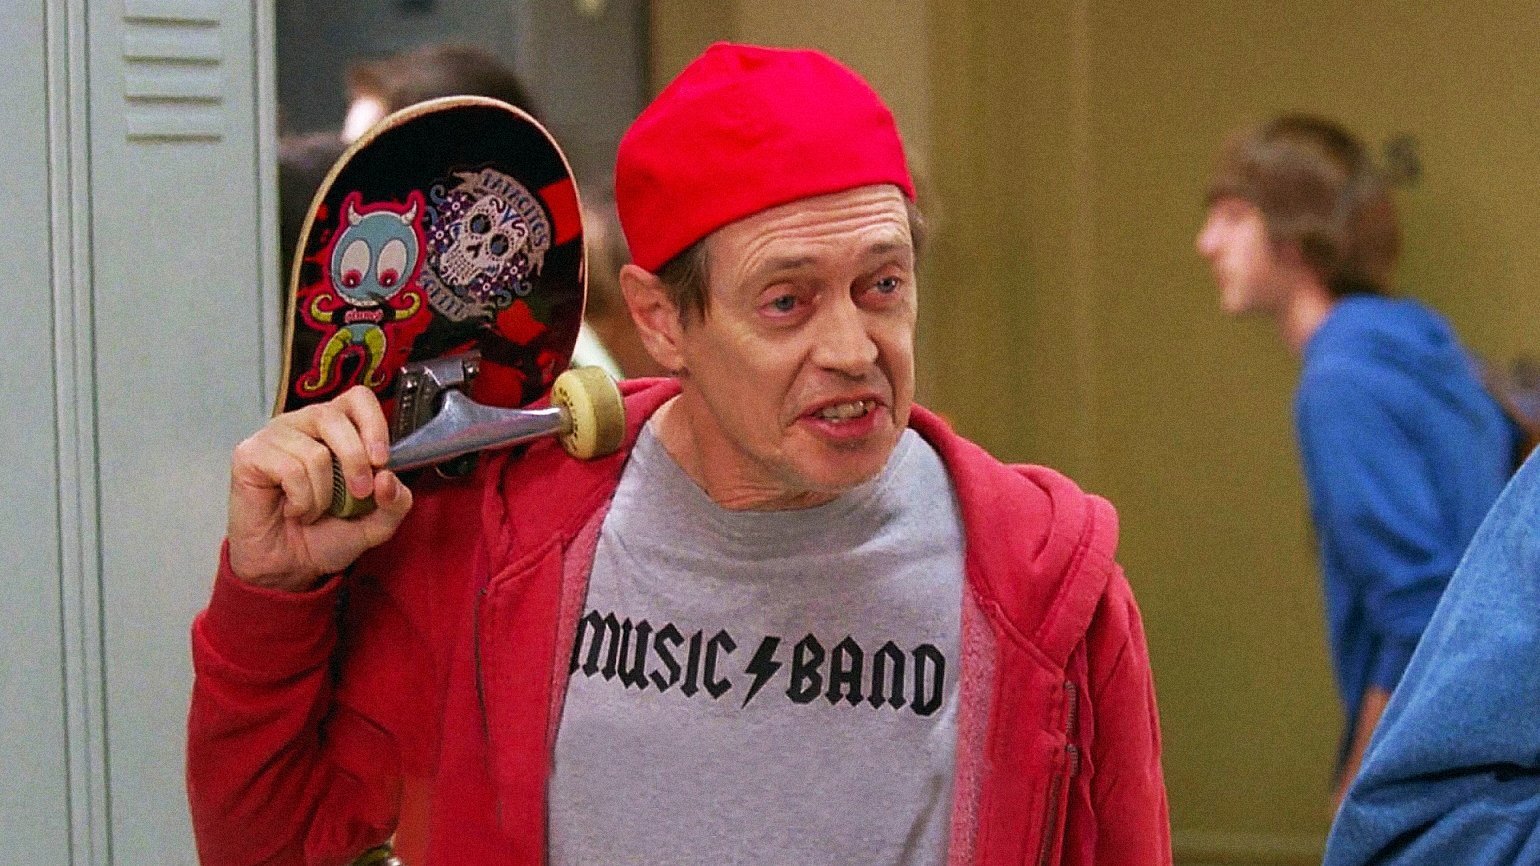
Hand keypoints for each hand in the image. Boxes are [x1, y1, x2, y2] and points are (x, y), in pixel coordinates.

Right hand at [226, 386, 412, 591]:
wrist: (288, 567)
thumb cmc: (325, 537)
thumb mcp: (376, 524)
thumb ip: (396, 503)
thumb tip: (388, 478)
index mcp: (336, 428)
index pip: (358, 398)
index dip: (374, 424)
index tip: (382, 461)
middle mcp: (304, 424)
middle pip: (334, 416)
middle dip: (355, 460)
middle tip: (358, 494)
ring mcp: (274, 436)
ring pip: (314, 451)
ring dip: (324, 493)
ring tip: (314, 510)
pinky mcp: (250, 454)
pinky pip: (289, 468)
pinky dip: (301, 499)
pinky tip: (293, 510)